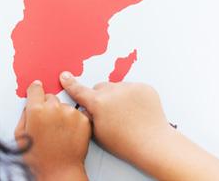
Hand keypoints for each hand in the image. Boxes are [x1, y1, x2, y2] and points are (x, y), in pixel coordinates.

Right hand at [15, 80, 89, 180]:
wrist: (59, 171)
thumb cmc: (39, 158)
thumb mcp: (20, 135)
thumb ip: (24, 115)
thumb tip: (29, 105)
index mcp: (36, 110)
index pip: (36, 88)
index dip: (36, 90)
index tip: (37, 89)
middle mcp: (54, 108)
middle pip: (51, 98)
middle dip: (48, 106)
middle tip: (48, 123)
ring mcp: (70, 113)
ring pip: (65, 106)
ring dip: (62, 114)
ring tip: (59, 132)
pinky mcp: (84, 119)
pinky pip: (77, 114)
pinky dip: (74, 121)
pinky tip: (68, 133)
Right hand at [59, 73, 218, 180]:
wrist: (152, 143)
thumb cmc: (125, 143)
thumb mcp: (98, 133)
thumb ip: (89, 116)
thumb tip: (86, 108)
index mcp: (98, 103)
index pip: (79, 90)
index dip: (71, 84)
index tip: (65, 76)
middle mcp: (112, 91)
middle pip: (101, 88)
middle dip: (102, 97)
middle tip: (110, 113)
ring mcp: (129, 88)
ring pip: (117, 87)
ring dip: (118, 96)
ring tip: (127, 115)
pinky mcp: (144, 88)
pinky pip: (133, 88)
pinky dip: (133, 97)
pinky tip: (137, 111)